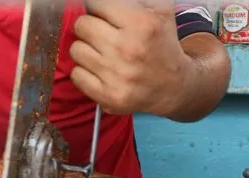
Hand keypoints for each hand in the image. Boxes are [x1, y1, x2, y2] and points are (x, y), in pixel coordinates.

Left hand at [69, 0, 192, 116]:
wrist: (174, 87)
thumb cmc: (162, 46)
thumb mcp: (159, 12)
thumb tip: (99, 2)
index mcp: (142, 24)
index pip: (96, 4)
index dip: (98, 8)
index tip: (102, 14)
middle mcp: (127, 48)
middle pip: (81, 25)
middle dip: (90, 27)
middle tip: (102, 34)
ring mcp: (116, 74)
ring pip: (76, 50)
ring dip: (86, 50)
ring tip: (102, 53)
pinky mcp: (107, 95)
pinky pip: (76, 74)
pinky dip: (84, 72)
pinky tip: (100, 71)